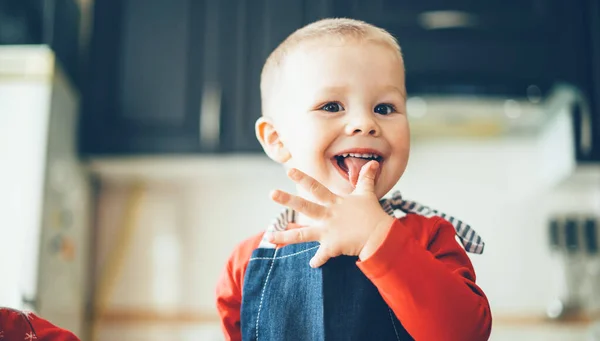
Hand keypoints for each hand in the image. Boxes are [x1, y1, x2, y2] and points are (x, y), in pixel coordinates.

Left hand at [267, 161, 394, 267]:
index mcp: (334, 203)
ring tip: (268, 237)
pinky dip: (317, 260)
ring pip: (302, 234)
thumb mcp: (367, 194)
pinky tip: (312, 264)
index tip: (289, 171)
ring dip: (285, 237)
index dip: (303, 178)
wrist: (381, 236)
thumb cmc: (373, 214)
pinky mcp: (332, 247)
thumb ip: (366, 179)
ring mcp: (328, 232)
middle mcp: (328, 216)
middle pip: (305, 206)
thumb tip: (373, 163)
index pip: (316, 187)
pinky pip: (321, 256)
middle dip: (287, 200)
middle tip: (271, 193)